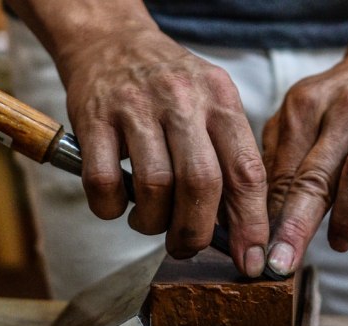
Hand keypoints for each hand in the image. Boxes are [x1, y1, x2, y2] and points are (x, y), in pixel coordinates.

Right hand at [61, 27, 268, 276]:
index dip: (252, 224)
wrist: (110, 42)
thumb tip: (238, 227)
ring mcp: (135, 107)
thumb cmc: (167, 85)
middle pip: (201, 184)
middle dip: (196, 232)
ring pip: (154, 186)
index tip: (252, 261)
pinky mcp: (94, 118)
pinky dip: (110, 209)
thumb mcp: (210, 103)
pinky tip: (117, 205)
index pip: (247, 171)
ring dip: (152, 222)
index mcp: (220, 100)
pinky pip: (104, 182)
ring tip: (149, 222)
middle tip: (187, 246)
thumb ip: (226, 157)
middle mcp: (182, 100)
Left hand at [263, 49, 347, 275]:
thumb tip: (256, 214)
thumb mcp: (297, 118)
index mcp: (301, 107)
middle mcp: (340, 111)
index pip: (280, 172)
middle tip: (282, 263)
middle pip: (313, 176)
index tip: (257, 252)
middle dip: (295, 226)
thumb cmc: (334, 104)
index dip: (267, 217)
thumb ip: (277, 158)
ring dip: (347, 216)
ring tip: (338, 243)